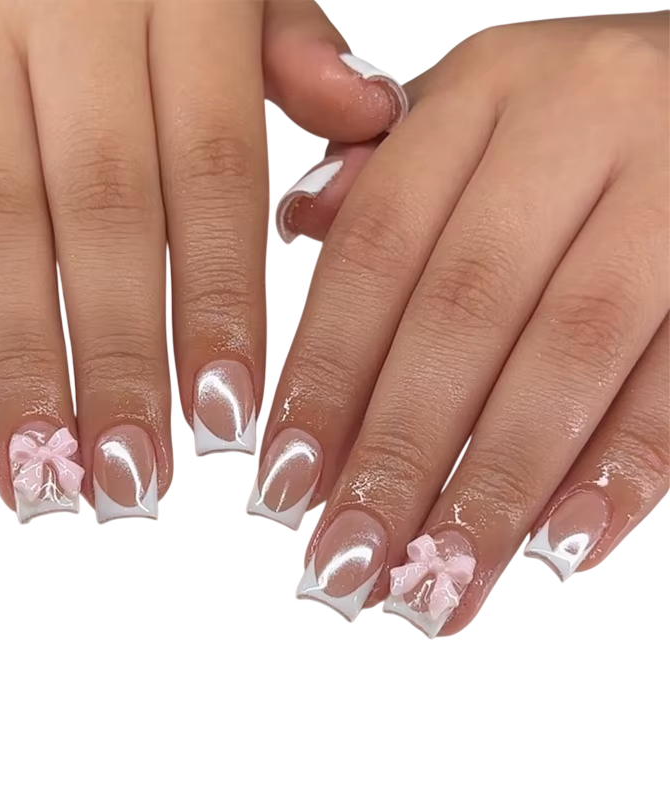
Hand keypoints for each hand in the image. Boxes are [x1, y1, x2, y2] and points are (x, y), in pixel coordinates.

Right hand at [0, 0, 406, 521]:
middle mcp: (68, 12)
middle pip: (105, 218)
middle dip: (118, 363)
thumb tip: (367, 115)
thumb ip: (285, 41)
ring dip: (17, 359)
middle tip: (133, 484)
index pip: (212, 178)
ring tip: (40, 472)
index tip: (226, 424)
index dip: (218, 308)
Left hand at [249, 13, 668, 634]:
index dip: (325, 378)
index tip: (284, 486)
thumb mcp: (477, 115)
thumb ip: (390, 172)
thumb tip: (302, 220)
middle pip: (462, 315)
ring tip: (439, 584)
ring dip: (495, 488)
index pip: (375, 252)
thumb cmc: (576, 121)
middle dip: (397, 457)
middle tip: (346, 566)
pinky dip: (623, 469)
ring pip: (567, 356)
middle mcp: (579, 119)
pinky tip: (560, 549)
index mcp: (485, 89)